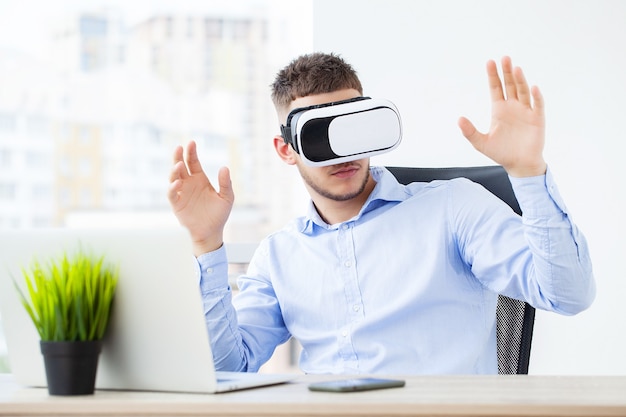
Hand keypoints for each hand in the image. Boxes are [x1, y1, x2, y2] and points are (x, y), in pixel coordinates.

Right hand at [168, 141, 233, 255]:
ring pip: (173, 177)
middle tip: (179, 147)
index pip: (193, 162)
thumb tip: (224, 168)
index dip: (191, 152)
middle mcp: (189, 183)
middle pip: (180, 166)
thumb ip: (225, 183)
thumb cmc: (219, 214)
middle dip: (178, 156)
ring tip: (178, 164)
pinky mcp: (176, 204)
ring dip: (174, 170)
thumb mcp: (227, 197)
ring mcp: (181, 193)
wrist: (211, 232)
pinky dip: (173, 187)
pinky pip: (172, 194)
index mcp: (200, 179)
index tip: (191, 143)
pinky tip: (178, 183)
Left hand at [458, 56, 546, 176]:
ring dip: (520, 80)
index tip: (490, 62)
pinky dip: (536, 97)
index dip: (493, 76)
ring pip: (523, 91)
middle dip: (507, 72)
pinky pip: (537, 105)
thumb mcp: (481, 143)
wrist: (519, 165)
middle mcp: (513, 107)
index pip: (495, 88)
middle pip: (510, 85)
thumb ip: (470, 131)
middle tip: (504, 58)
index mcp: (499, 110)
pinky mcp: (537, 119)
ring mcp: (526, 111)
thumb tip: (459, 119)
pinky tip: (533, 88)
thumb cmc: (501, 153)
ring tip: (516, 68)